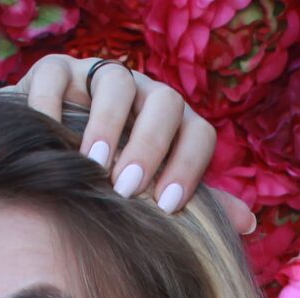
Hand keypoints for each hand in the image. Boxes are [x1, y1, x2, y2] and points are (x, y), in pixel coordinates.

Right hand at [13, 56, 256, 232]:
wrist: (50, 154)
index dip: (189, 167)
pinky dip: (53, 106)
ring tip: (93, 165)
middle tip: (127, 187)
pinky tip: (50, 140)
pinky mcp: (57, 71)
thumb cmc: (112, 178)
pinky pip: (59, 76)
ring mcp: (101, 77)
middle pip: (165, 102)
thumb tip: (249, 223)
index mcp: (175, 122)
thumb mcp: (152, 191)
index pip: (199, 132)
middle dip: (150, 145)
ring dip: (108, 124)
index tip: (166, 206)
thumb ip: (198, 205)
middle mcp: (144, 93)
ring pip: (117, 82)